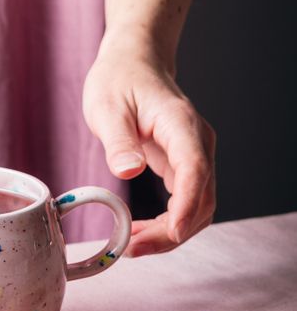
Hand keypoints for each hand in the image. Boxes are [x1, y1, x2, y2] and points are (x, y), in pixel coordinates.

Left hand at [83, 40, 215, 256]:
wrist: (133, 62)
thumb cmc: (119, 79)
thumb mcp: (107, 106)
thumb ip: (118, 140)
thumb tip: (128, 171)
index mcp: (181, 125)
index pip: (194, 170)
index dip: (187, 205)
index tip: (173, 232)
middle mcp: (197, 142)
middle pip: (202, 199)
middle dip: (173, 231)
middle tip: (133, 248)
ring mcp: (195, 155)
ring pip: (199, 207)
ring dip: (171, 233)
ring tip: (132, 245)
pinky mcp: (185, 165)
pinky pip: (187, 202)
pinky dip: (169, 223)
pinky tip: (140, 232)